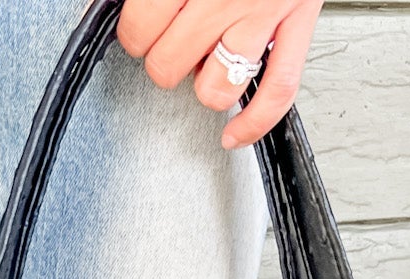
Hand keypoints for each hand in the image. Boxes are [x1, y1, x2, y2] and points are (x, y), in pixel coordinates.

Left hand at [118, 0, 323, 147]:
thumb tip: (110, 5)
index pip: (140, 30)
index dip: (134, 34)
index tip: (141, 28)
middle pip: (169, 66)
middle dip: (163, 59)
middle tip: (170, 41)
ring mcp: (264, 14)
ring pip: (216, 89)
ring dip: (202, 84)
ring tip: (203, 61)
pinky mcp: (298, 24)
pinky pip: (278, 91)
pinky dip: (255, 123)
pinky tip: (234, 134)